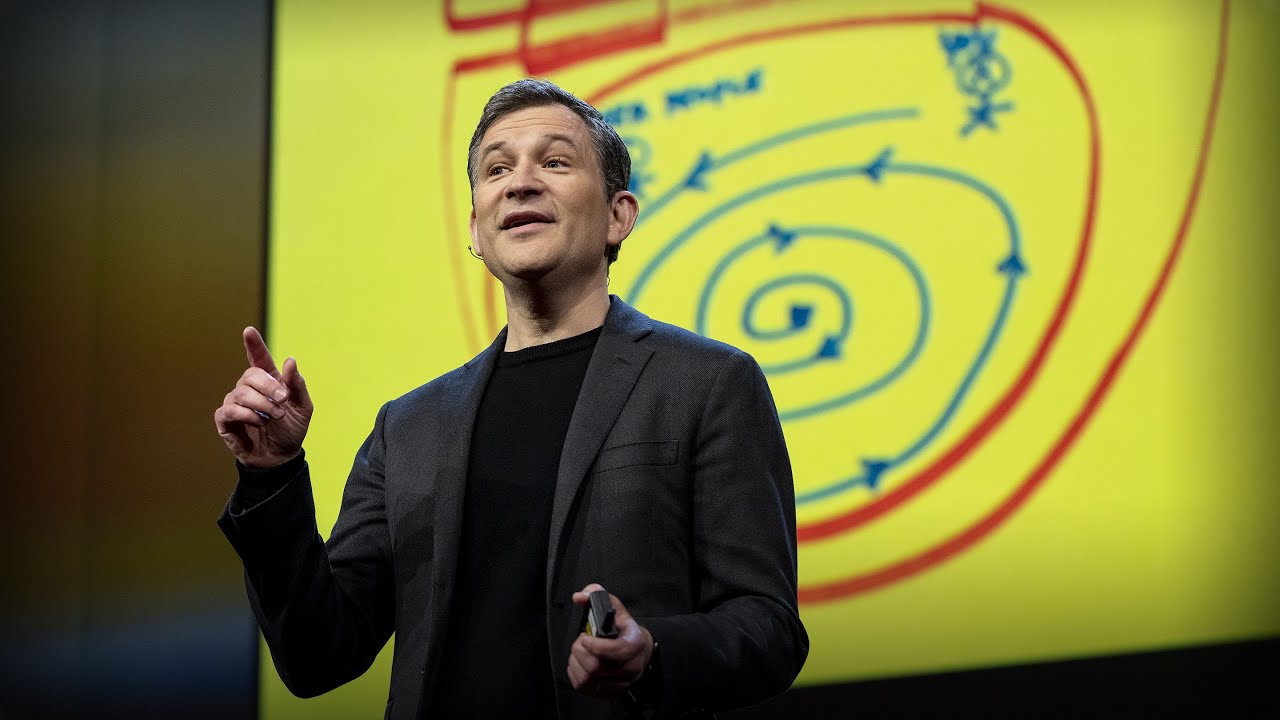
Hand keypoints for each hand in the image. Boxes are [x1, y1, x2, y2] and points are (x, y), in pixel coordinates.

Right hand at [213, 327, 313, 467]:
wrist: (282, 457)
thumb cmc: (291, 430)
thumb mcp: (303, 407)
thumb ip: (297, 385)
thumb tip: (290, 360)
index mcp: (269, 381)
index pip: (258, 358)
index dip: (253, 344)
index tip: (249, 331)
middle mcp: (249, 389)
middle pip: (250, 375)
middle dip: (268, 385)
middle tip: (282, 400)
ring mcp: (235, 403)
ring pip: (241, 392)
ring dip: (261, 404)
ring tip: (275, 417)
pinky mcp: (225, 419)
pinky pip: (230, 410)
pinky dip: (247, 415)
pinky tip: (259, 423)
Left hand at [567, 583, 653, 697]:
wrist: (639, 651)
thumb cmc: (624, 630)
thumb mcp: (616, 609)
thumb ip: (597, 597)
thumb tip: (580, 597)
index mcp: (635, 643)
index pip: (618, 650)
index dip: (597, 645)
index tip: (585, 638)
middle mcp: (631, 667)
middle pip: (597, 666)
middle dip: (581, 651)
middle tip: (581, 642)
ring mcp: (620, 683)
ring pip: (589, 679)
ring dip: (576, 663)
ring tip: (580, 652)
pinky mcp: (608, 692)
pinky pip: (584, 688)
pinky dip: (575, 674)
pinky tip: (579, 663)